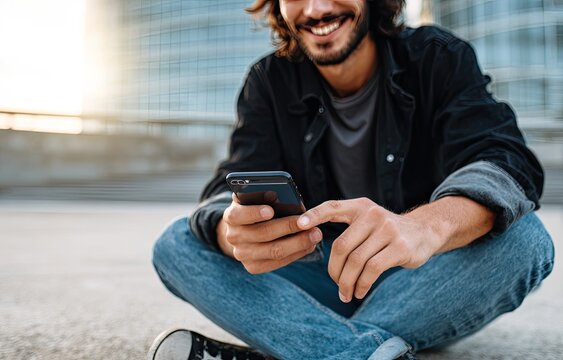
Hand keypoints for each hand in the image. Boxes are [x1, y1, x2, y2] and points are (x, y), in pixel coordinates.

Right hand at [217, 194, 322, 273]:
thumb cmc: (255, 208)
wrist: (243, 231)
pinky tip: (309, 246)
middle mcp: (233, 237)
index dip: (254, 213)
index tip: (270, 210)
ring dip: (298, 243)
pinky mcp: (252, 267)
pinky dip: (296, 254)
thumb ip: (260, 195)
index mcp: (231, 216)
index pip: (238, 215)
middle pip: (263, 234)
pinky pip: (277, 263)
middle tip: (308, 222)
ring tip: (315, 234)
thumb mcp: (253, 198)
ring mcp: (242, 254)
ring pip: (274, 251)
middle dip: (288, 227)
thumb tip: (276, 194)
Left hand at [296, 198, 441, 301]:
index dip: (314, 215)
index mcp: (359, 206)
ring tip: (345, 293)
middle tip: (335, 283)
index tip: (299, 224)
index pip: (332, 207)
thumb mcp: (367, 220)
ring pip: (356, 261)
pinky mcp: (399, 247)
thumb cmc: (387, 231)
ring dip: (347, 282)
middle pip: (341, 246)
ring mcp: (387, 230)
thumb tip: (313, 241)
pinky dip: (362, 284)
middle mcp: (372, 214)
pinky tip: (360, 291)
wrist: (424, 231)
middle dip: (334, 270)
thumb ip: (347, 228)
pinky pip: (372, 270)